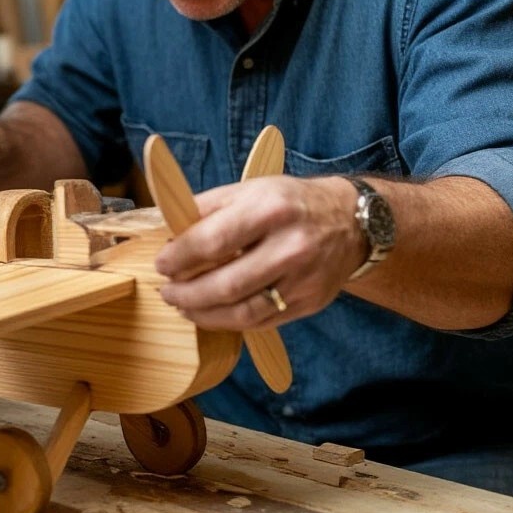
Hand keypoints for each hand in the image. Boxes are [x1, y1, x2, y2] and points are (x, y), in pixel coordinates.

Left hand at [154, 176, 362, 329]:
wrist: (350, 221)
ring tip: (183, 306)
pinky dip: (228, 322)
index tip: (161, 264)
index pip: (214, 241)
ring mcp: (303, 280)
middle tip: (167, 292)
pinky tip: (210, 313)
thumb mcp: (248, 190)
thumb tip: (167, 233)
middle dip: (186, 293)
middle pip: (226, 284)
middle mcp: (291, 246)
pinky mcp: (309, 304)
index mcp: (270, 210)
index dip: (180, 257)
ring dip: (203, 314)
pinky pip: (260, 322)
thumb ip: (206, 209)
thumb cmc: (289, 203)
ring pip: (242, 312)